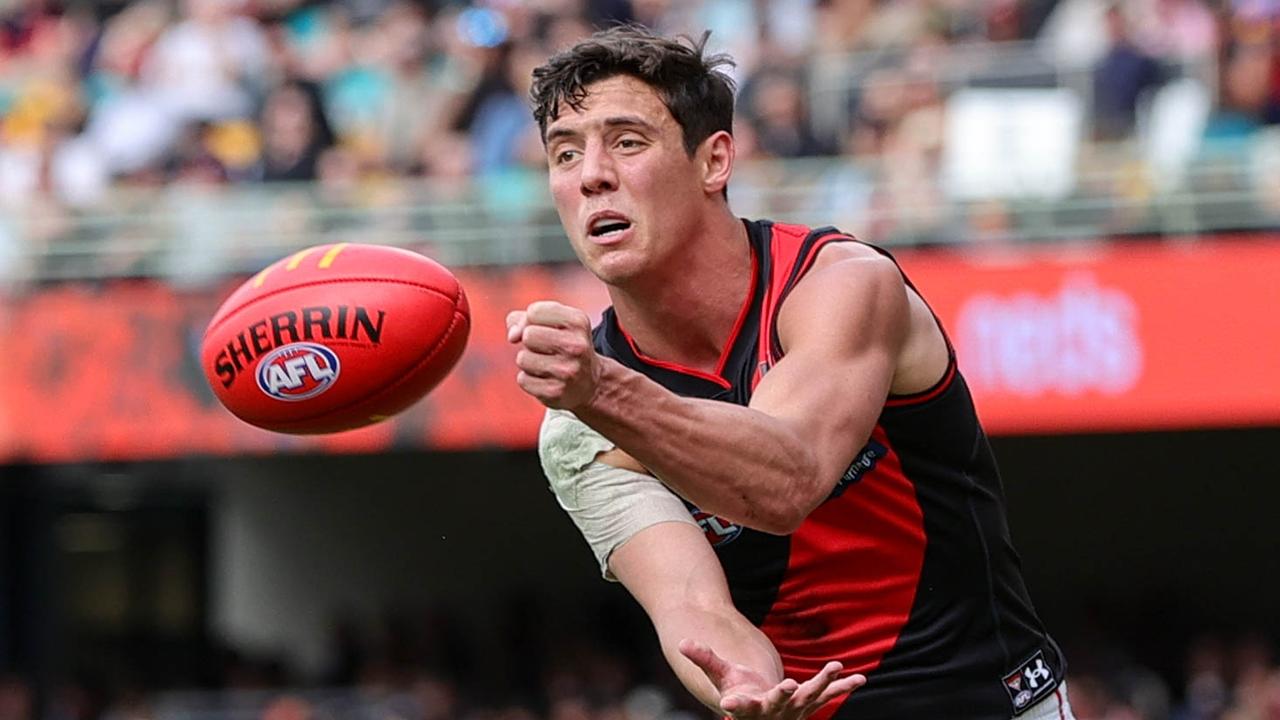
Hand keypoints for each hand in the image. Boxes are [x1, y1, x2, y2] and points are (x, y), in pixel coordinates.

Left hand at [506, 301, 600, 409]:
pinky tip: (546, 379)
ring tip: (547, 364)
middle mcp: (576, 346)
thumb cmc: (564, 345)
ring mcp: (566, 371)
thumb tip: (512, 336)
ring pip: (522, 358)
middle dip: (530, 341)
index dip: (532, 320)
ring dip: (528, 362)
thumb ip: (525, 318)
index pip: (534, 312)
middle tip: (547, 349)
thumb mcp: (554, 322)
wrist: (590, 383)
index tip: (546, 329)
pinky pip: (523, 379)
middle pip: (528, 335)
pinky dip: (529, 379)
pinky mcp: (555, 392)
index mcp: (578, 322)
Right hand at [679, 639, 865, 718]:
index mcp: (748, 707)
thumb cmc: (738, 692)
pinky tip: (859, 678)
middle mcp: (772, 712)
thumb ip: (704, 659)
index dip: (736, 704)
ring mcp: (794, 710)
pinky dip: (841, 687)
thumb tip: (682, 642)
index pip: (740, 706)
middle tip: (791, 685)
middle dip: (785, 695)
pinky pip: (827, 695)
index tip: (730, 703)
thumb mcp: (721, 676)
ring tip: (835, 667)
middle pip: (779, 702)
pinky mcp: (809, 704)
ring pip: (809, 697)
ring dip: (823, 683)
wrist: (760, 714)